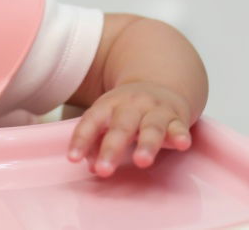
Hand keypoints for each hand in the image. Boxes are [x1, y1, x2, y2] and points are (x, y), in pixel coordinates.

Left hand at [67, 81, 192, 176]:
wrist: (160, 84)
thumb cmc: (126, 110)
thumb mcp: (107, 119)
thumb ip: (95, 143)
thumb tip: (91, 167)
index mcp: (108, 105)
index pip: (91, 121)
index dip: (81, 139)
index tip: (72, 158)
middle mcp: (131, 105)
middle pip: (120, 127)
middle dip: (111, 149)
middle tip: (103, 170)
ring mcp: (155, 111)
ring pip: (151, 128)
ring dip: (146, 145)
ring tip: (141, 161)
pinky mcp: (177, 118)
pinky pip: (179, 127)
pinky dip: (181, 135)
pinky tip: (182, 144)